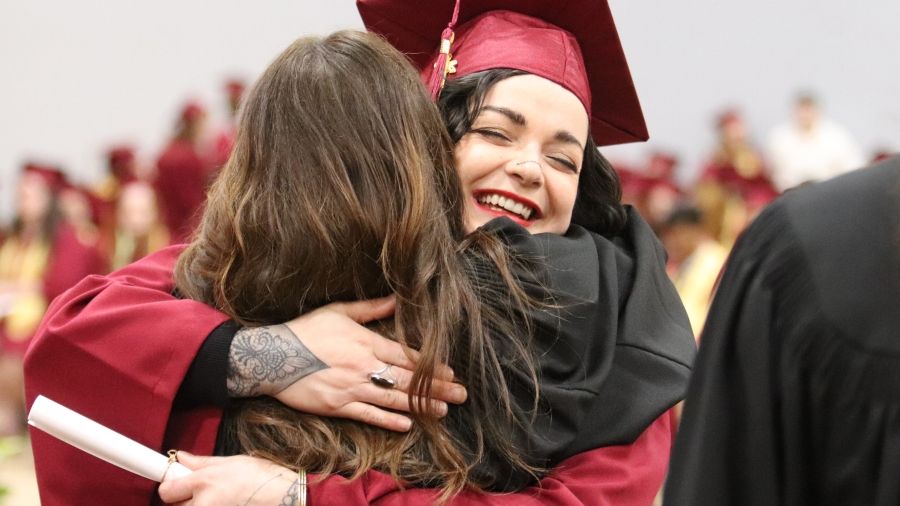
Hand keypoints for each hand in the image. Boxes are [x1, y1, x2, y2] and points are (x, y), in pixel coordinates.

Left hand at [158, 452, 299, 505]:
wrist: (287, 498)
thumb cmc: (264, 478)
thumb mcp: (232, 462)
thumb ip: (202, 462)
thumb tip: (180, 457)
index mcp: (205, 482)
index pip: (167, 490)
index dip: (171, 486)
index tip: (173, 484)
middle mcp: (204, 505)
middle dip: (187, 499)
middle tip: (207, 492)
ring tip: (223, 499)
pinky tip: (231, 504)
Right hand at [228, 295, 467, 431]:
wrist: (271, 356)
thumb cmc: (305, 330)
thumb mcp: (339, 311)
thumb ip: (371, 308)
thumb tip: (397, 299)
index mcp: (366, 342)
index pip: (406, 356)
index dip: (431, 365)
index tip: (451, 372)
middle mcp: (363, 367)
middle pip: (407, 379)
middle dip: (437, 387)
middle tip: (461, 394)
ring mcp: (351, 388)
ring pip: (393, 399)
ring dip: (421, 405)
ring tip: (443, 410)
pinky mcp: (337, 405)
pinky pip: (369, 415)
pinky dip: (389, 421)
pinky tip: (407, 424)